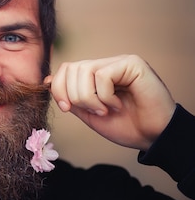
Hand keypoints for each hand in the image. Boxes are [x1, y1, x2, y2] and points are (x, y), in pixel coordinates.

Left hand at [45, 55, 175, 151]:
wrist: (153, 137)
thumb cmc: (125, 126)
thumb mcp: (89, 113)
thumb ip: (71, 97)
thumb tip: (48, 81)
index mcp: (94, 75)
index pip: (65, 69)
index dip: (58, 88)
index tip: (66, 108)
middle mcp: (106, 65)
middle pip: (71, 68)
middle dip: (75, 96)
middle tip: (94, 112)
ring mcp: (119, 62)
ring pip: (84, 71)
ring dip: (90, 98)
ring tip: (106, 110)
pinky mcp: (132, 64)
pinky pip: (103, 75)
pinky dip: (105, 96)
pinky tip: (118, 105)